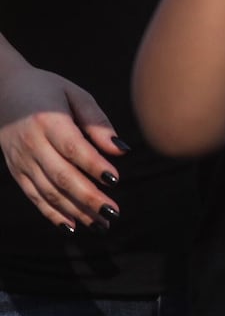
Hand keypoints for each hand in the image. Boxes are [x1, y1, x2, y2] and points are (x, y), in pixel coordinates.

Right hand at [0, 62, 122, 229]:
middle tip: (114, 212)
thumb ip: (98, 122)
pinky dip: (53, 213)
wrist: (1, 88)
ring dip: (76, 211)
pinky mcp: (17, 170)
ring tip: (102, 225)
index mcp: (48, 121)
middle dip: (88, 197)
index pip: (72, 148)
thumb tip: (121, 151)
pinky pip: (34, 196)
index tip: (115, 179)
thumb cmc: (48, 90)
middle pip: (61, 175)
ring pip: (49, 191)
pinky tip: (73, 226)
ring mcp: (22, 159)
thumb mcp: (75, 95)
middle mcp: (32, 143)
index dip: (93, 165)